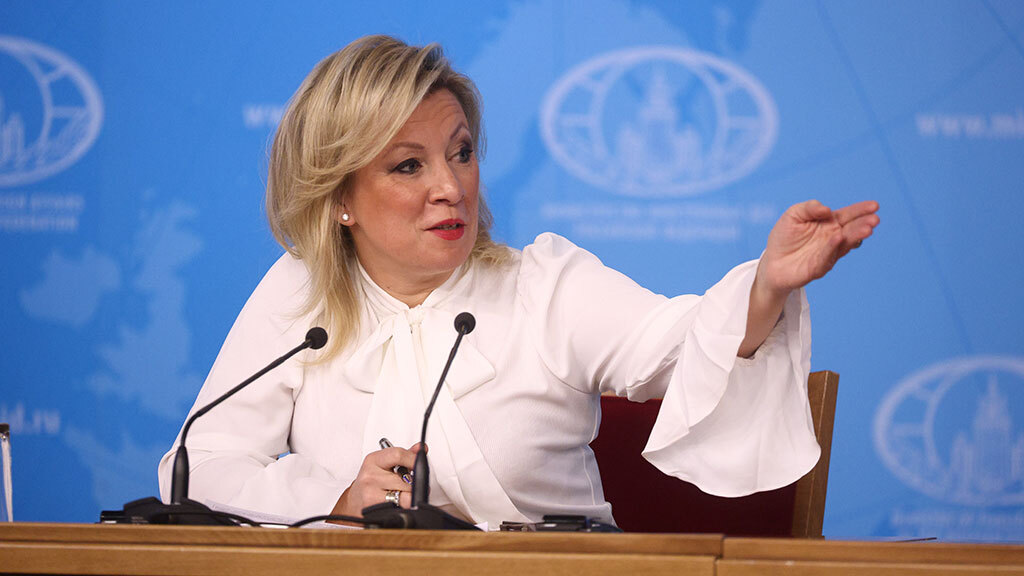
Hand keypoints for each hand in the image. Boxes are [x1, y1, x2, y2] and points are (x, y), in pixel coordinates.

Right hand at [331, 442, 422, 517]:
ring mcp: (371, 493)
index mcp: (373, 460)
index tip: (420, 465)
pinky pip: (401, 508)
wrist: (355, 502)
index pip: (398, 455)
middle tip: (411, 485)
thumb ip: (404, 456)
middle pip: (405, 478)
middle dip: (414, 484)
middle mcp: (370, 476)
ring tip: (402, 495)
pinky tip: (398, 504)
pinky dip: (404, 507)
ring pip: (406, 496)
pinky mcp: (375, 509)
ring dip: (410, 497)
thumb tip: (420, 448)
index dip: (413, 459)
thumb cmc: (370, 482)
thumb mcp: (383, 464)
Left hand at [737, 199, 878, 357]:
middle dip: (863, 224)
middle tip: (874, 220)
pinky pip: (827, 257)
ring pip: (844, 244)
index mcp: (830, 223)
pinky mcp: (818, 267)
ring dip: (856, 236)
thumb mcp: (793, 214)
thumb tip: (826, 209)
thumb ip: (809, 208)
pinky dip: (832, 247)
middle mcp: (833, 238)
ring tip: (867, 229)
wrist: (772, 261)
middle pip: (851, 230)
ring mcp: (828, 253)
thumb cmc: (785, 236)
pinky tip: (838, 238)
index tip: (874, 205)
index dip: (861, 210)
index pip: (848, 215)